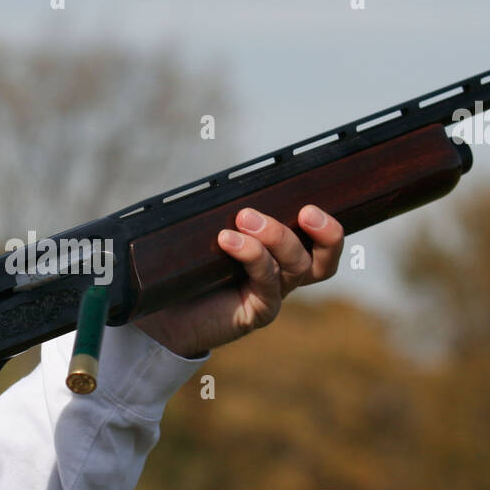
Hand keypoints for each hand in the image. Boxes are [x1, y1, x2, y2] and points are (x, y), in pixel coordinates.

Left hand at [132, 204, 343, 357]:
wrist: (161, 311)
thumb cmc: (186, 266)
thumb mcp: (210, 230)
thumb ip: (229, 208)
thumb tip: (231, 177)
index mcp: (279, 253)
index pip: (321, 241)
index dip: (329, 226)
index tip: (314, 204)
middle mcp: (282, 275)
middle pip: (322, 258)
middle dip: (323, 232)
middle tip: (305, 210)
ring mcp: (271, 294)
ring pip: (296, 266)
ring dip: (276, 236)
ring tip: (245, 219)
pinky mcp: (256, 312)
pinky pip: (268, 283)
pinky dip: (252, 256)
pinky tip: (228, 241)